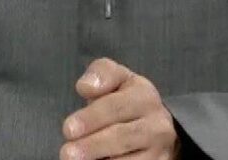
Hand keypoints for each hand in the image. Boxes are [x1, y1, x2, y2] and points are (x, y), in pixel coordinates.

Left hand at [61, 58, 180, 159]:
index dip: (91, 118)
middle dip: (92, 145)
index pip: (115, 106)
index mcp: (144, 96)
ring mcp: (160, 149)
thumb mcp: (116, 79)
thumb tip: (85, 86)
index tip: (68, 129)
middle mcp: (157, 123)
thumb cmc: (126, 100)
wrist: (157, 127)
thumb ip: (100, 75)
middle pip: (122, 136)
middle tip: (67, 153)